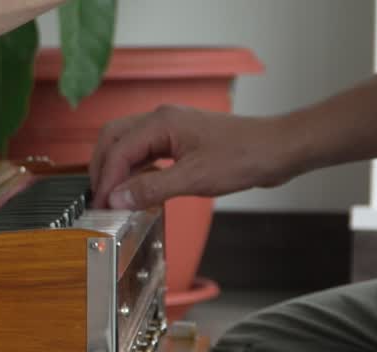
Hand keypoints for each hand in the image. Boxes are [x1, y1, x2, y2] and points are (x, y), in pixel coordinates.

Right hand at [88, 105, 302, 209]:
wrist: (277, 149)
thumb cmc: (243, 157)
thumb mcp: (194, 179)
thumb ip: (151, 189)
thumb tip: (117, 199)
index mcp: (161, 122)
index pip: (118, 150)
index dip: (105, 180)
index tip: (100, 206)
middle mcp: (162, 119)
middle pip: (114, 138)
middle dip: (102, 168)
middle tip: (99, 199)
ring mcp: (171, 127)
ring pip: (128, 143)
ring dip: (117, 168)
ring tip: (114, 196)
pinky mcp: (181, 139)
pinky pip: (146, 151)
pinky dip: (135, 168)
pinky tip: (138, 187)